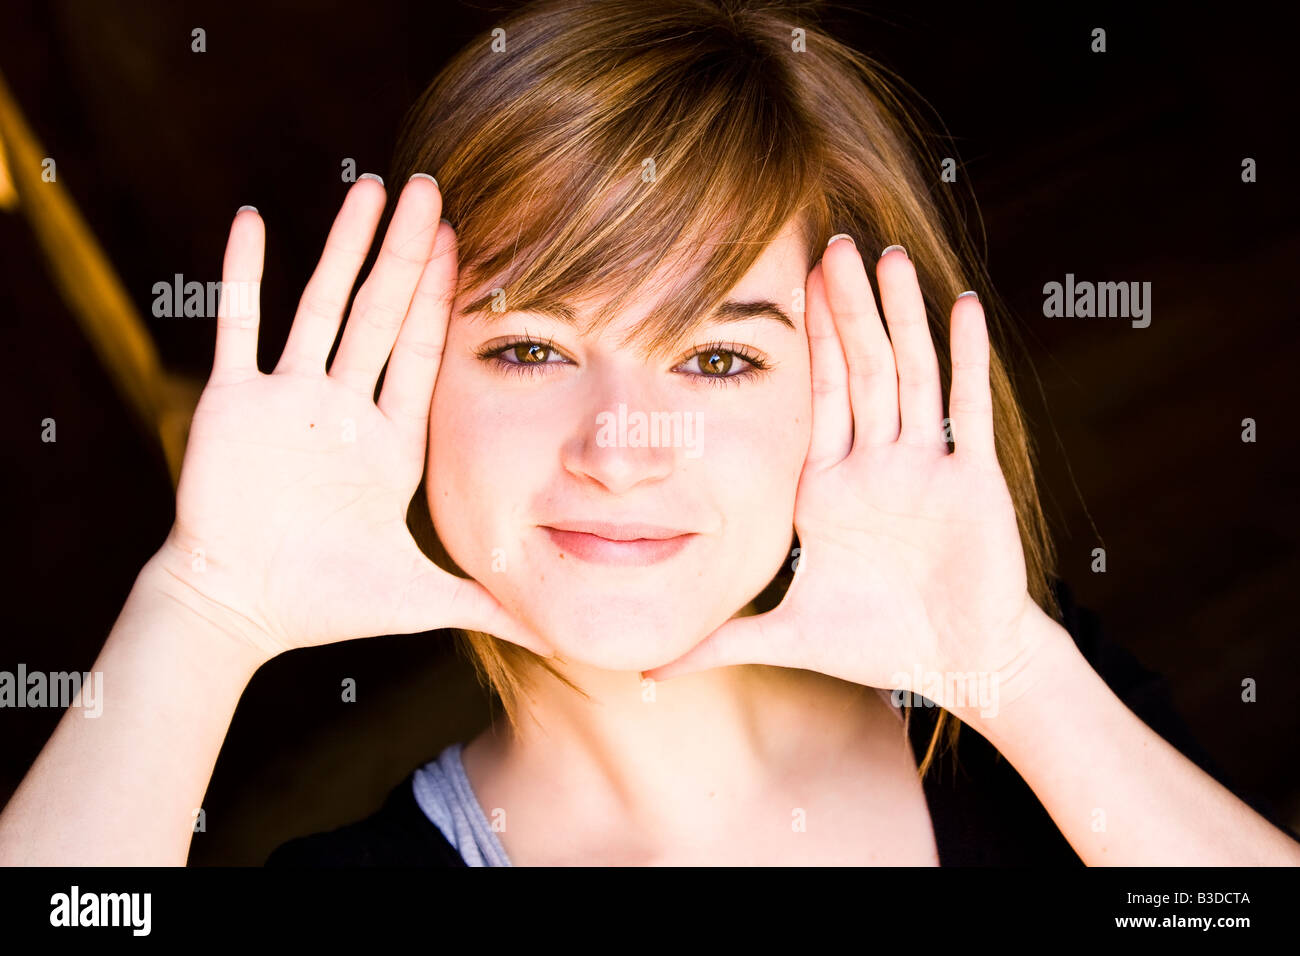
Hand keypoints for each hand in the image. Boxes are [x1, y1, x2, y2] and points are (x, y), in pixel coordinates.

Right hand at [149, 175, 554, 662]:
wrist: (238, 612)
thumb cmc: (326, 604)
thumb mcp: (423, 596)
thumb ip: (489, 605)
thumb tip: (558, 638)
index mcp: (388, 443)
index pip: (422, 353)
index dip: (444, 298)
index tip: (468, 241)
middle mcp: (343, 410)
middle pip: (382, 314)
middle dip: (407, 253)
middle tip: (431, 187)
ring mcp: (288, 400)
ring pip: (321, 306)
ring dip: (343, 248)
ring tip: (370, 187)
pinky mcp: (234, 406)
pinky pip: (239, 328)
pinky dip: (243, 275)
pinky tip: (252, 220)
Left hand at [642, 239, 1044, 705]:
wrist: (959, 666)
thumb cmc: (876, 645)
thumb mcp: (786, 635)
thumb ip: (718, 644)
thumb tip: (645, 673)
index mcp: (828, 488)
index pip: (814, 398)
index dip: (806, 342)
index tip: (789, 282)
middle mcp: (876, 465)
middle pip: (860, 371)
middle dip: (846, 310)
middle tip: (831, 242)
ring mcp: (925, 468)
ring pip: (909, 376)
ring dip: (900, 319)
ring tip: (890, 258)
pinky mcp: (971, 482)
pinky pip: (967, 412)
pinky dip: (966, 361)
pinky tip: (962, 309)